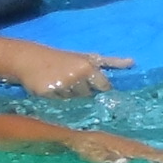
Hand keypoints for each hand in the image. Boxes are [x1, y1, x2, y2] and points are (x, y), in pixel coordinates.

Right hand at [11, 44, 125, 97]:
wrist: (29, 59)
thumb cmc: (63, 59)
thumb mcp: (87, 57)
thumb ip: (111, 62)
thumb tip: (133, 62)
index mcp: (88, 67)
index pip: (103, 87)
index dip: (98, 89)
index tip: (91, 86)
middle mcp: (77, 76)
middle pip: (88, 97)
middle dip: (81, 92)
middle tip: (70, 82)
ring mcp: (62, 85)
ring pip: (74, 102)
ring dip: (68, 97)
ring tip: (59, 84)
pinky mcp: (47, 93)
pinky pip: (58, 105)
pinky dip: (55, 100)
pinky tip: (50, 89)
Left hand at [61, 128, 162, 162]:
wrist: (73, 138)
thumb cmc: (83, 147)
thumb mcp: (92, 153)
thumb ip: (107, 159)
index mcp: (129, 148)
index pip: (154, 155)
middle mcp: (133, 146)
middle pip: (158, 152)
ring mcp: (129, 146)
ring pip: (153, 153)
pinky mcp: (124, 148)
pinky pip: (146, 154)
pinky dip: (156, 159)